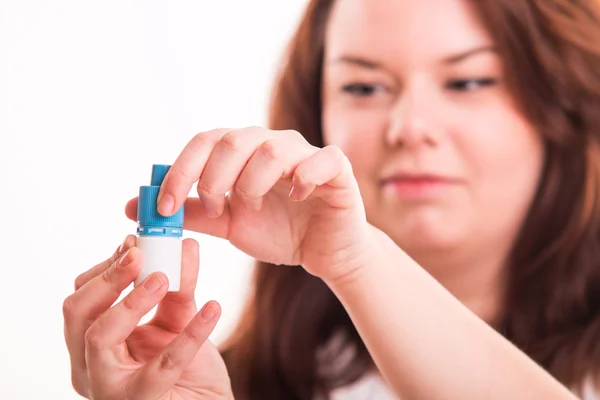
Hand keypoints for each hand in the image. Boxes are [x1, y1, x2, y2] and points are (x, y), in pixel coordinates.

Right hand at [63, 235, 232, 399]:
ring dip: (132, 300)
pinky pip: (164, 364)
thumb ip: (175, 288)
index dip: (107, 266)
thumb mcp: (176, 321)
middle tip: (140, 253)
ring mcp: (110, 387)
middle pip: (78, 312)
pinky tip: (213, 308)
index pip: (82, 298)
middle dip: (108, 277)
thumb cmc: (187, 369)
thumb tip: (183, 245)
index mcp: (93, 342)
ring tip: (164, 278)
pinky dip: (191, 333)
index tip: (134, 242)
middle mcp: (91, 365)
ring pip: (100, 336)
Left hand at [125, 127, 372, 281]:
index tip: (164, 207)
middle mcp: (272, 144)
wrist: (323, 252)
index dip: (180, 170)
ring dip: (252, 183)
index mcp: (244, 152)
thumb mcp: (227, 225)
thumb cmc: (278, 232)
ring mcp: (305, 154)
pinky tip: (297, 199)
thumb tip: (135, 206)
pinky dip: (303, 178)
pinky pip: (321, 159)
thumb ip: (189, 213)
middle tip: (215, 210)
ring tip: (252, 208)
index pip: (205, 142)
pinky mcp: (336, 168)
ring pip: (271, 149)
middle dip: (214, 178)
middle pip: (234, 139)